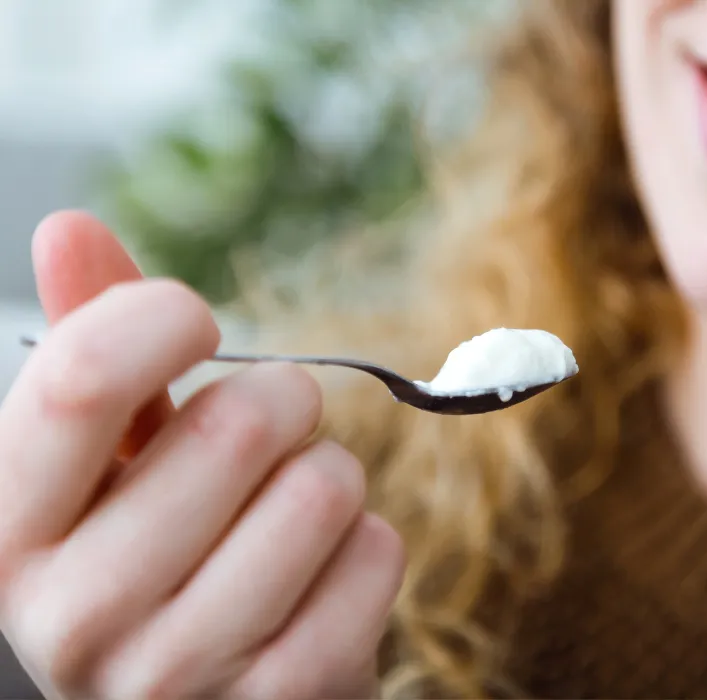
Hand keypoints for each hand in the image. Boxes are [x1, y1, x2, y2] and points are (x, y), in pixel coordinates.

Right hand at [0, 212, 404, 698]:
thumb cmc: (167, 563)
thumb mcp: (110, 468)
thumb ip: (94, 354)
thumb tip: (67, 229)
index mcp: (9, 539)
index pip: (79, 383)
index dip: (158, 318)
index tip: (194, 320)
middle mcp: (75, 616)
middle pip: (239, 422)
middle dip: (282, 402)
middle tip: (267, 438)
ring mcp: (180, 671)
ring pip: (323, 484)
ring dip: (330, 476)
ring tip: (289, 518)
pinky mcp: (285, 697)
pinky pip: (377, 553)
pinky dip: (367, 546)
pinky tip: (320, 582)